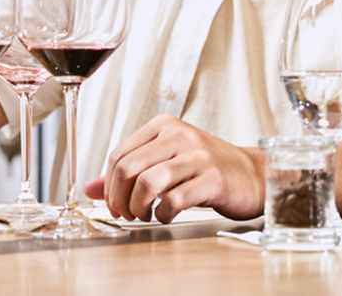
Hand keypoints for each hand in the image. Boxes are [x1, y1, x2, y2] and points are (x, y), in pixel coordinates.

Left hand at [83, 114, 264, 222]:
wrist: (252, 175)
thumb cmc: (206, 169)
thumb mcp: (166, 163)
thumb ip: (129, 173)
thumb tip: (89, 187)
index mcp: (166, 126)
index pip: (119, 155)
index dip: (109, 185)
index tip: (114, 203)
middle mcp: (181, 136)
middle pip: (128, 169)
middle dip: (119, 199)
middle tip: (126, 213)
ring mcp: (199, 156)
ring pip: (148, 183)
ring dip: (138, 207)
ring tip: (144, 215)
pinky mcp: (213, 179)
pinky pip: (174, 199)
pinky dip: (162, 214)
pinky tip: (166, 215)